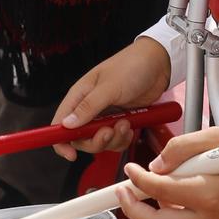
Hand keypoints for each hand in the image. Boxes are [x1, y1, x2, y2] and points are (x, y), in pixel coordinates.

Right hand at [50, 38, 172, 160]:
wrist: (158, 64)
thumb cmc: (131, 66)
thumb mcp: (109, 86)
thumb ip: (88, 106)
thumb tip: (67, 124)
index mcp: (80, 95)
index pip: (60, 122)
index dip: (61, 141)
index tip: (71, 155)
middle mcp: (90, 107)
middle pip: (81, 138)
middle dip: (96, 141)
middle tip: (109, 132)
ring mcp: (105, 115)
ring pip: (100, 141)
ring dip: (114, 139)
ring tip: (125, 123)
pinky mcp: (120, 120)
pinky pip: (116, 140)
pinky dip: (123, 138)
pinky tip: (131, 126)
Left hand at [116, 127, 218, 218]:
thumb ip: (184, 149)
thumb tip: (159, 163)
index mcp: (211, 195)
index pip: (159, 190)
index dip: (138, 180)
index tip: (130, 170)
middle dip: (133, 210)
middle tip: (122, 194)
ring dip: (156, 211)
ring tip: (147, 191)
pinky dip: (179, 214)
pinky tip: (180, 197)